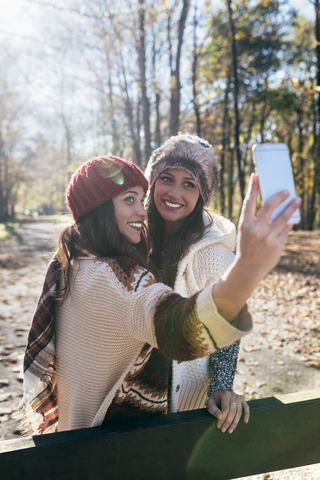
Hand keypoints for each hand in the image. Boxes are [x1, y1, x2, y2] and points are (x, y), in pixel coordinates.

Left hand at [206, 390, 248, 433]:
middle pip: (232, 411)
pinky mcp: (243, 400)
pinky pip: (246, 407)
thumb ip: (212, 408)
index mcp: (225, 395)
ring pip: (239, 412)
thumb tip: (219, 417)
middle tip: (223, 430)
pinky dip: (247, 414)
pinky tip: (245, 422)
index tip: (218, 426)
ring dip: (235, 422)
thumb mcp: (209, 402)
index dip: (222, 419)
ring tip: (230, 430)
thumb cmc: (214, 399)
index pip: (225, 409)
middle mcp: (233, 395)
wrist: (220, 393)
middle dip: (228, 422)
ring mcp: (239, 397)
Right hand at [212, 174, 300, 322]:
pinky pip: (286, 229)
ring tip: (297, 199)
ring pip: (283, 217)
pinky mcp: (278, 244)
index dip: (252, 187)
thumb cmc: (247, 246)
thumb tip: (271, 203)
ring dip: (292, 207)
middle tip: (286, 190)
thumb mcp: (246, 231)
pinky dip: (290, 222)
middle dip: (278, 196)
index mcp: (245, 224)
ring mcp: (268, 237)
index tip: (256, 176)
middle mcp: (256, 230)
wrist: (248, 268)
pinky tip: (293, 217)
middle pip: (269, 206)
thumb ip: (255, 218)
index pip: (249, 202)